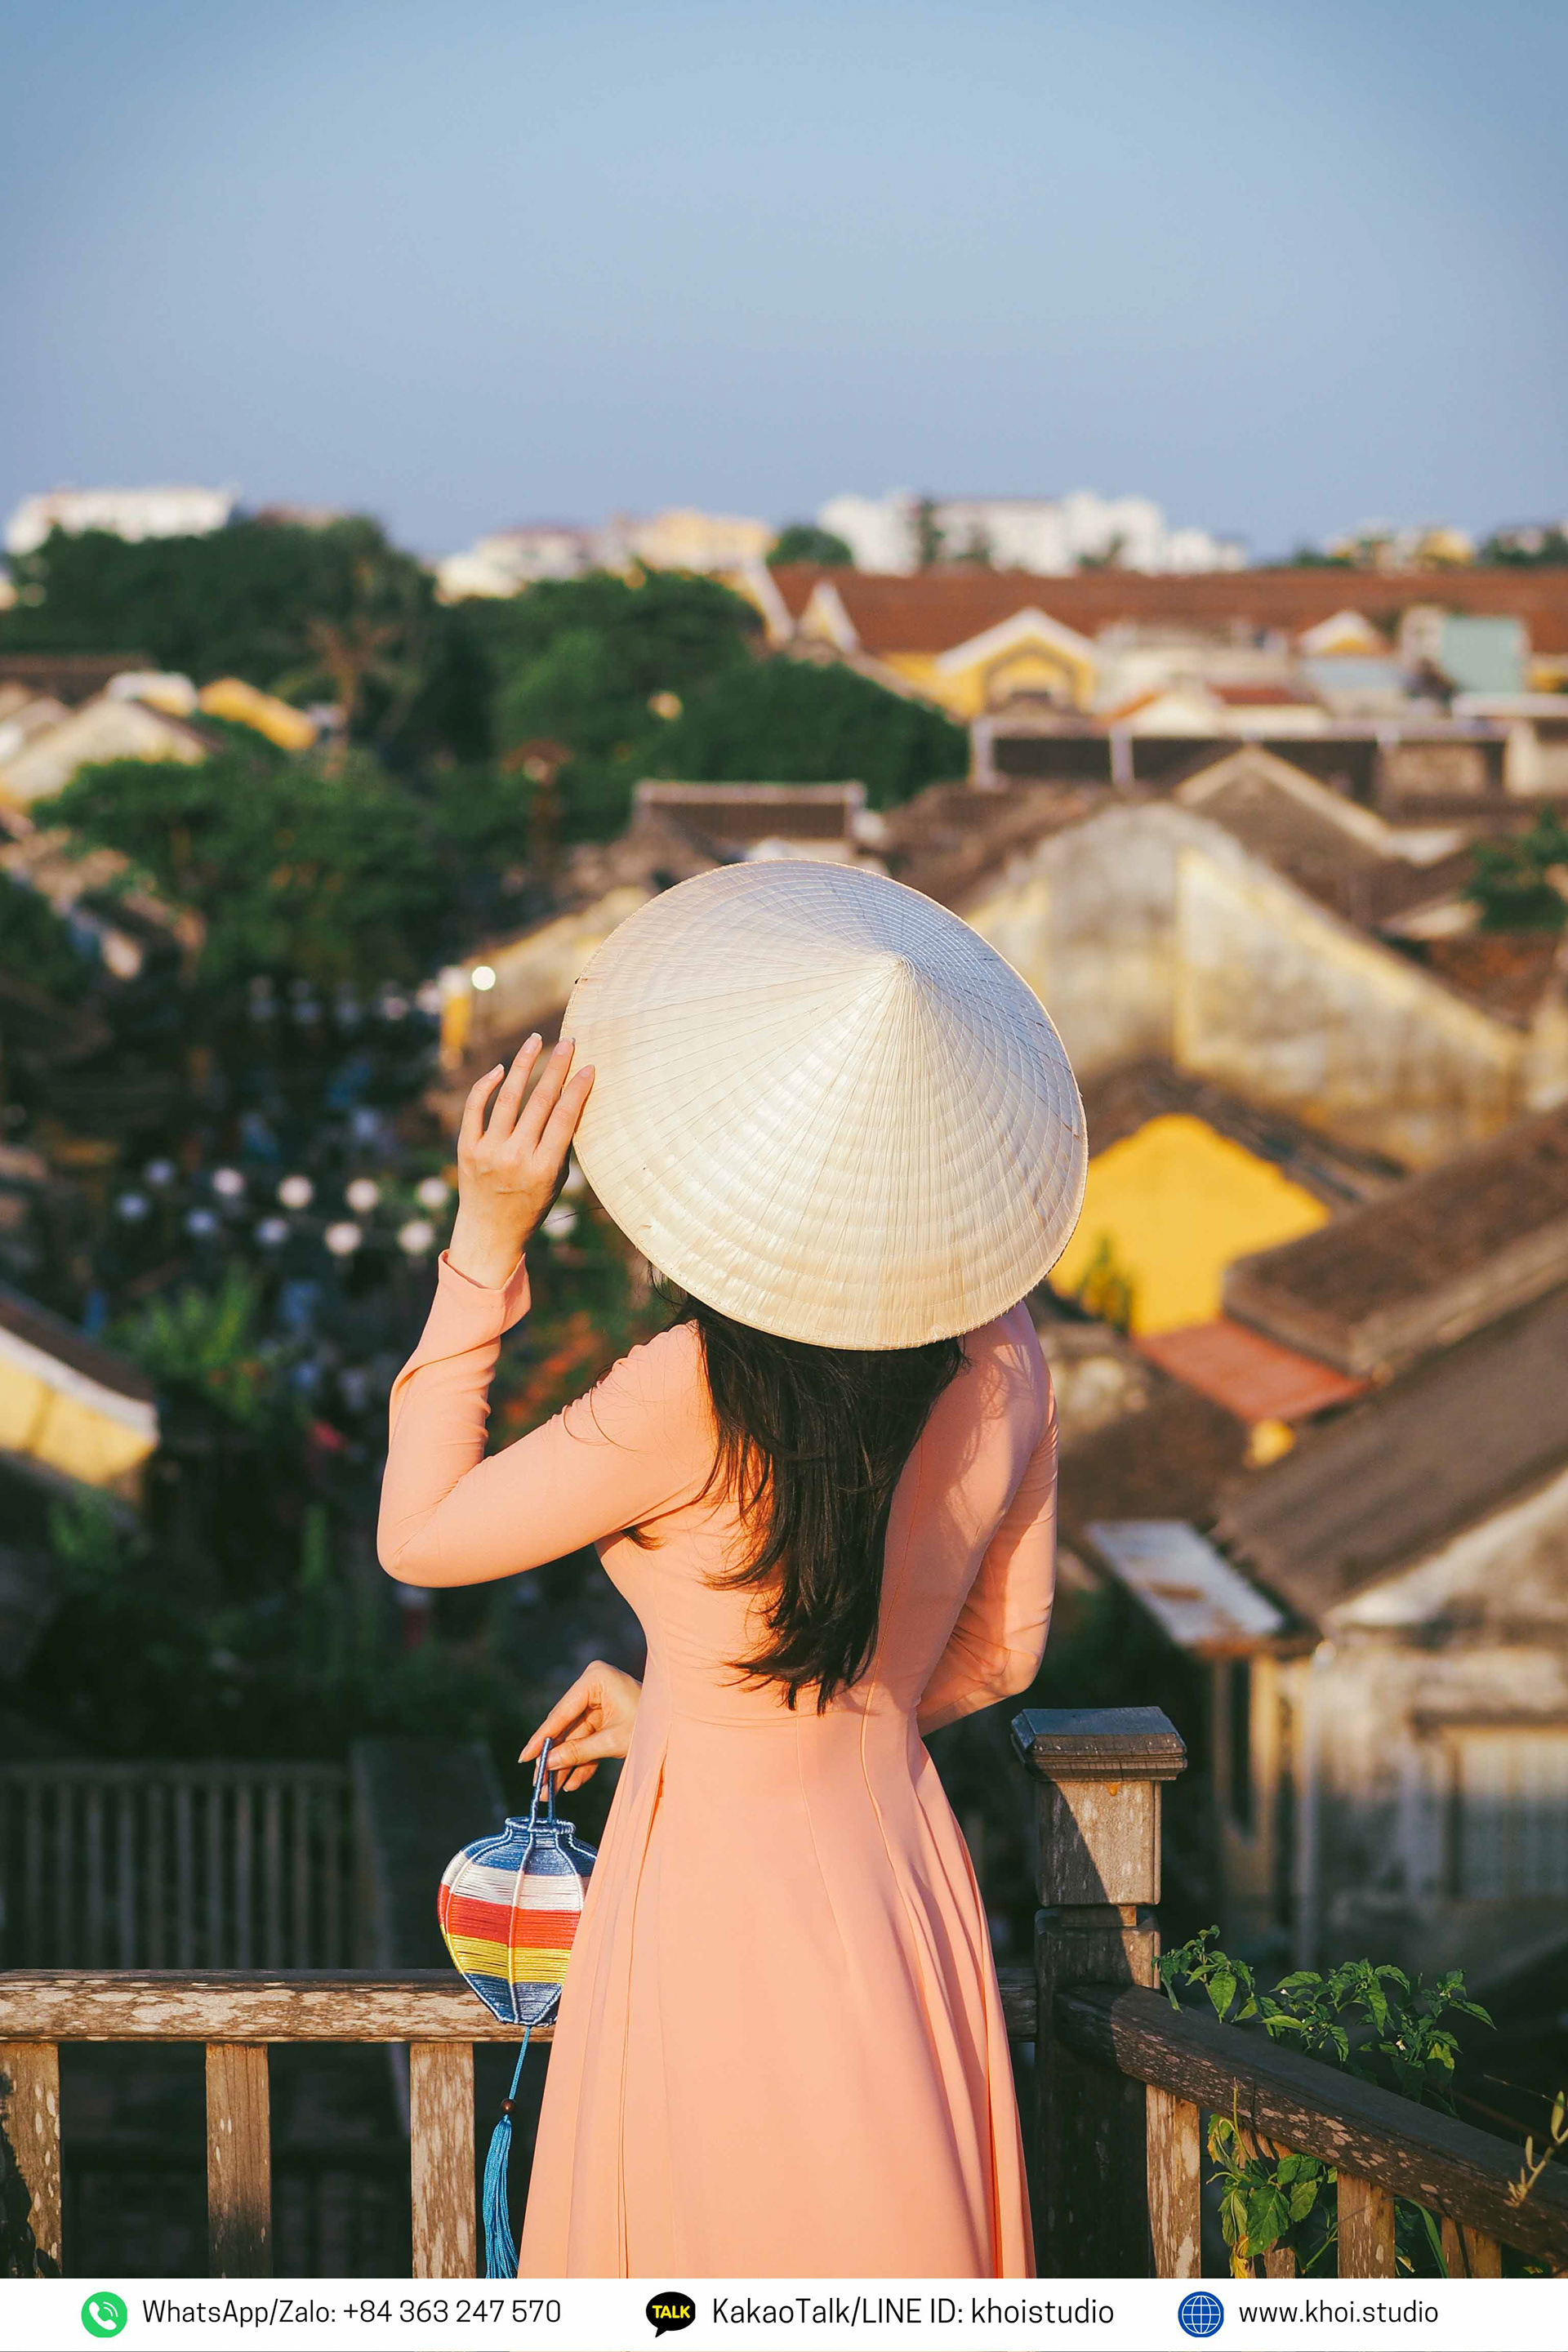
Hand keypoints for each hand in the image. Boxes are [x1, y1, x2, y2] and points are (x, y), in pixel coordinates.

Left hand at [447, 1035, 593, 1288]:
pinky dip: (487, 1086)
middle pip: (540, 1101)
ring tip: (535, 1041)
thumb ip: (561, 1144)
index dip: (578, 1088)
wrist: (489, 1233)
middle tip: (568, 1042)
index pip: (564, 1117)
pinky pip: (475, 1108)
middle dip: (557, 1067)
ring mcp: (488, 1151)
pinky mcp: (467, 1147)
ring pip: (508, 1096)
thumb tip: (570, 1101)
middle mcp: (515, 1157)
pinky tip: (502, 1069)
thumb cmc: (531, 1205)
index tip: (589, 1066)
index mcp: (544, 1168)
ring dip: (524, 1064)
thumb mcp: (557, 1181)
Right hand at [519, 1659, 642, 1790]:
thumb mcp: (613, 1742)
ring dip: (565, 1766)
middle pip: (566, 1728)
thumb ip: (579, 1752)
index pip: (562, 1713)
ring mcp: (599, 1702)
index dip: (542, 1739)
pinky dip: (582, 1763)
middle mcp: (593, 1686)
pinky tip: (570, 1784)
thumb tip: (547, 1764)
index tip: (524, 1758)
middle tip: (537, 1783)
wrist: (684, 1726)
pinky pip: (588, 1741)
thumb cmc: (653, 1725)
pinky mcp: (606, 1717)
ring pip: (575, 1738)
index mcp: (595, 1679)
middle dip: (554, 1758)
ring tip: (549, 1792)